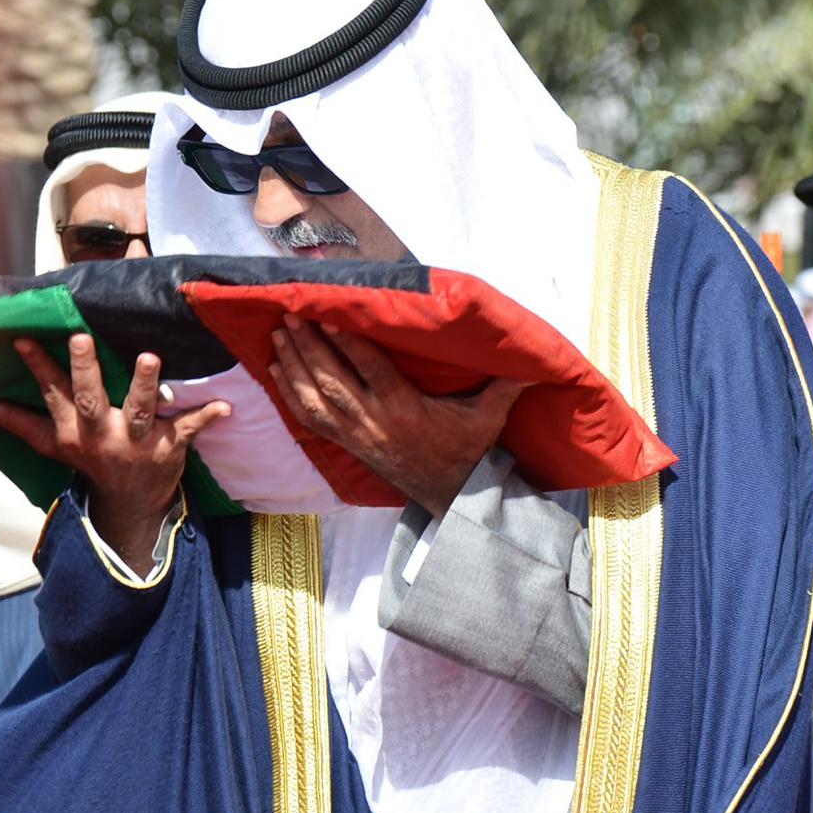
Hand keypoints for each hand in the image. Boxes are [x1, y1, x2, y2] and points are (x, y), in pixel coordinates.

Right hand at [0, 335, 229, 573]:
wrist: (131, 503)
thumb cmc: (90, 460)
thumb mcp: (49, 444)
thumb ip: (14, 420)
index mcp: (72, 429)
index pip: (52, 393)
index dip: (39, 366)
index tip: (25, 339)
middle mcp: (101, 433)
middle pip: (89, 398)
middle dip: (86, 369)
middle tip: (82, 337)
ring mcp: (137, 440)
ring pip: (138, 408)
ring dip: (143, 384)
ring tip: (149, 357)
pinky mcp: (170, 444)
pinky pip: (190, 429)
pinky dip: (207, 417)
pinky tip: (224, 407)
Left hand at [268, 314, 529, 516]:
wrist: (449, 497)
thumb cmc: (467, 452)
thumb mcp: (490, 418)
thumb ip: (506, 388)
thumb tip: (536, 364)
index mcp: (406, 409)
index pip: (370, 371)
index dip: (346, 344)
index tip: (327, 317)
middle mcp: (375, 421)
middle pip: (333, 381)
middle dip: (309, 347)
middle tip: (291, 316)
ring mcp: (357, 435)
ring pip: (316, 399)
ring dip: (293, 366)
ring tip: (279, 335)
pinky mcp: (348, 445)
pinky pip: (311, 421)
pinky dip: (290, 396)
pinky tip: (276, 371)